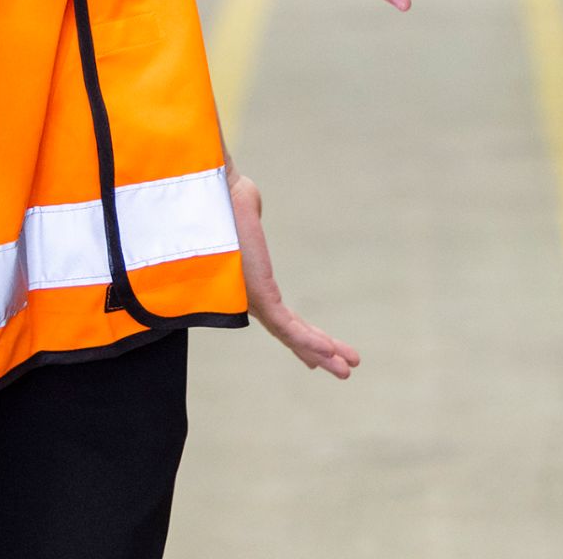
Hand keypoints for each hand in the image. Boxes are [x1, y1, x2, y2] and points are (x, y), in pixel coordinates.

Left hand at [230, 172, 354, 378]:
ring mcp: (253, 299)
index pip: (281, 317)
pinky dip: (308, 340)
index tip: (321, 350)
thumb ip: (248, 214)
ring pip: (291, 335)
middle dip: (319, 351)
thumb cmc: (220, 196)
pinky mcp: (257, 295)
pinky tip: (327, 352)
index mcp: (248, 282)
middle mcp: (249, 297)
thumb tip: (248, 205)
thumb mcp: (243, 210)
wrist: (215, 192)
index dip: (303, 336)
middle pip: (290, 332)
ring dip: (322, 353)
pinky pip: (286, 325)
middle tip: (344, 370)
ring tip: (347, 370)